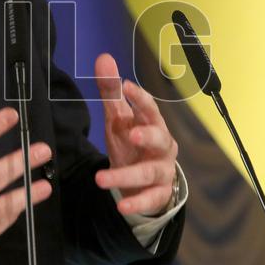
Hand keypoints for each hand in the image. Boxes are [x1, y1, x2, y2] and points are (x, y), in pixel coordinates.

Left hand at [93, 53, 177, 215]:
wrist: (145, 180)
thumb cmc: (133, 143)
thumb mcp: (119, 119)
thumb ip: (111, 92)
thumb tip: (103, 57)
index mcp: (153, 124)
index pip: (150, 109)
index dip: (140, 97)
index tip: (126, 86)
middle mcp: (162, 147)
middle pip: (160, 139)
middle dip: (147, 135)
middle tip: (131, 132)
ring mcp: (162, 171)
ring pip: (149, 172)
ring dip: (126, 176)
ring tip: (102, 180)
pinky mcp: (158, 194)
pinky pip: (150, 199)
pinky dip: (137, 203)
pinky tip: (122, 206)